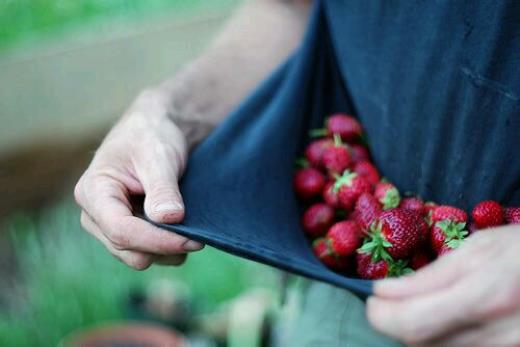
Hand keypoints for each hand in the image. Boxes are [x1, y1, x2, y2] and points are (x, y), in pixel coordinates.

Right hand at [74, 90, 203, 269]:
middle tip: (200, 235)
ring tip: (191, 226)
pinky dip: (169, 248)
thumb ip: (162, 188)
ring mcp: (109, 228)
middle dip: (164, 246)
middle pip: (129, 251)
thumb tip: (169, 219)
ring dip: (168, 249)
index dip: (158, 241)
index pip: (122, 231)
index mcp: (93, 192)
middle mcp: (94, 215)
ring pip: (139, 258)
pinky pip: (149, 255)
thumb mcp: (159, 156)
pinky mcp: (127, 234)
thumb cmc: (152, 137)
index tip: (194, 240)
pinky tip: (182, 228)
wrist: (156, 132)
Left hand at [367, 225, 519, 346]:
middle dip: (396, 322)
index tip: (373, 298)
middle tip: (392, 300)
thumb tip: (383, 292)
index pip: (412, 323)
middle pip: (421, 343)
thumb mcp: (477, 250)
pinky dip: (442, 338)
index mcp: (484, 296)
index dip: (381, 315)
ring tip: (422, 304)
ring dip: (419, 330)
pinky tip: (445, 318)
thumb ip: (429, 277)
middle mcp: (496, 333)